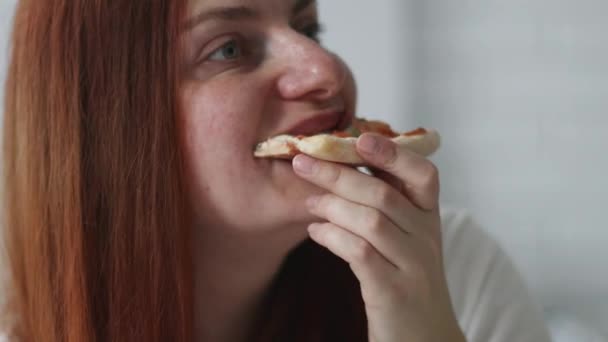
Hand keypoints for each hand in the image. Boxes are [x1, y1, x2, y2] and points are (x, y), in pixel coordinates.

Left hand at [292, 133, 465, 341]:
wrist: (425, 337)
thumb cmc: (404, 279)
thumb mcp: (404, 239)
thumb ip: (383, 206)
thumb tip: (339, 167)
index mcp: (429, 218)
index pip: (424, 176)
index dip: (394, 154)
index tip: (360, 138)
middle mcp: (426, 239)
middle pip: (383, 194)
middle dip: (338, 174)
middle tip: (302, 162)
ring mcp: (413, 266)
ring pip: (371, 220)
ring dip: (332, 205)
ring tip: (308, 202)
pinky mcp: (393, 292)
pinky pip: (360, 254)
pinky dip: (333, 237)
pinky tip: (316, 231)